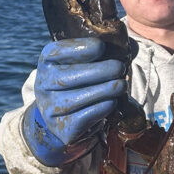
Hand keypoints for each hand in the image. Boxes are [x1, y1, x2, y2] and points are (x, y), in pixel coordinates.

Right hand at [22, 37, 126, 165]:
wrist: (61, 119)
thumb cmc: (77, 84)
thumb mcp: (81, 65)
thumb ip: (100, 54)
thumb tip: (130, 48)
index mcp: (47, 62)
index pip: (58, 52)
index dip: (80, 48)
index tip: (101, 47)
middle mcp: (43, 84)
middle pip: (69, 76)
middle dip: (99, 71)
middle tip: (119, 68)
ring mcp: (50, 107)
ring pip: (77, 98)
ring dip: (104, 90)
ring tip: (121, 85)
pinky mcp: (62, 127)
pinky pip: (84, 116)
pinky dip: (101, 108)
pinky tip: (112, 102)